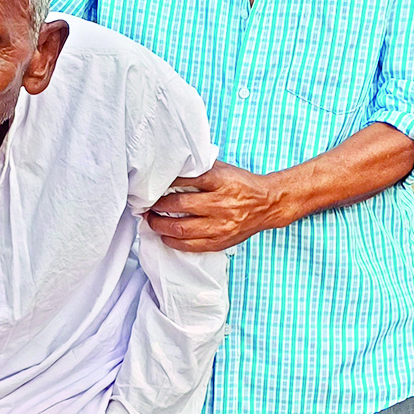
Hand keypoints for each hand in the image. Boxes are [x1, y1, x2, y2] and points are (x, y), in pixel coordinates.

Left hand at [145, 161, 287, 251]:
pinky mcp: (221, 241)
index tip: (152, 185)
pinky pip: (191, 245)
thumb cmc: (242, 185)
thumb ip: (201, 168)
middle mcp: (220, 203)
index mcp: (221, 181)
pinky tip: (165, 236)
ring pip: (181, 228)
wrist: (268, 204)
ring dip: (160, 225)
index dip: (165, 183)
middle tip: (146, 205)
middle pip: (179, 205)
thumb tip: (172, 168)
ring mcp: (221, 224)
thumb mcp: (224, 169)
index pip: (186, 179)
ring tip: (151, 220)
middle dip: (157, 206)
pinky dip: (173, 241)